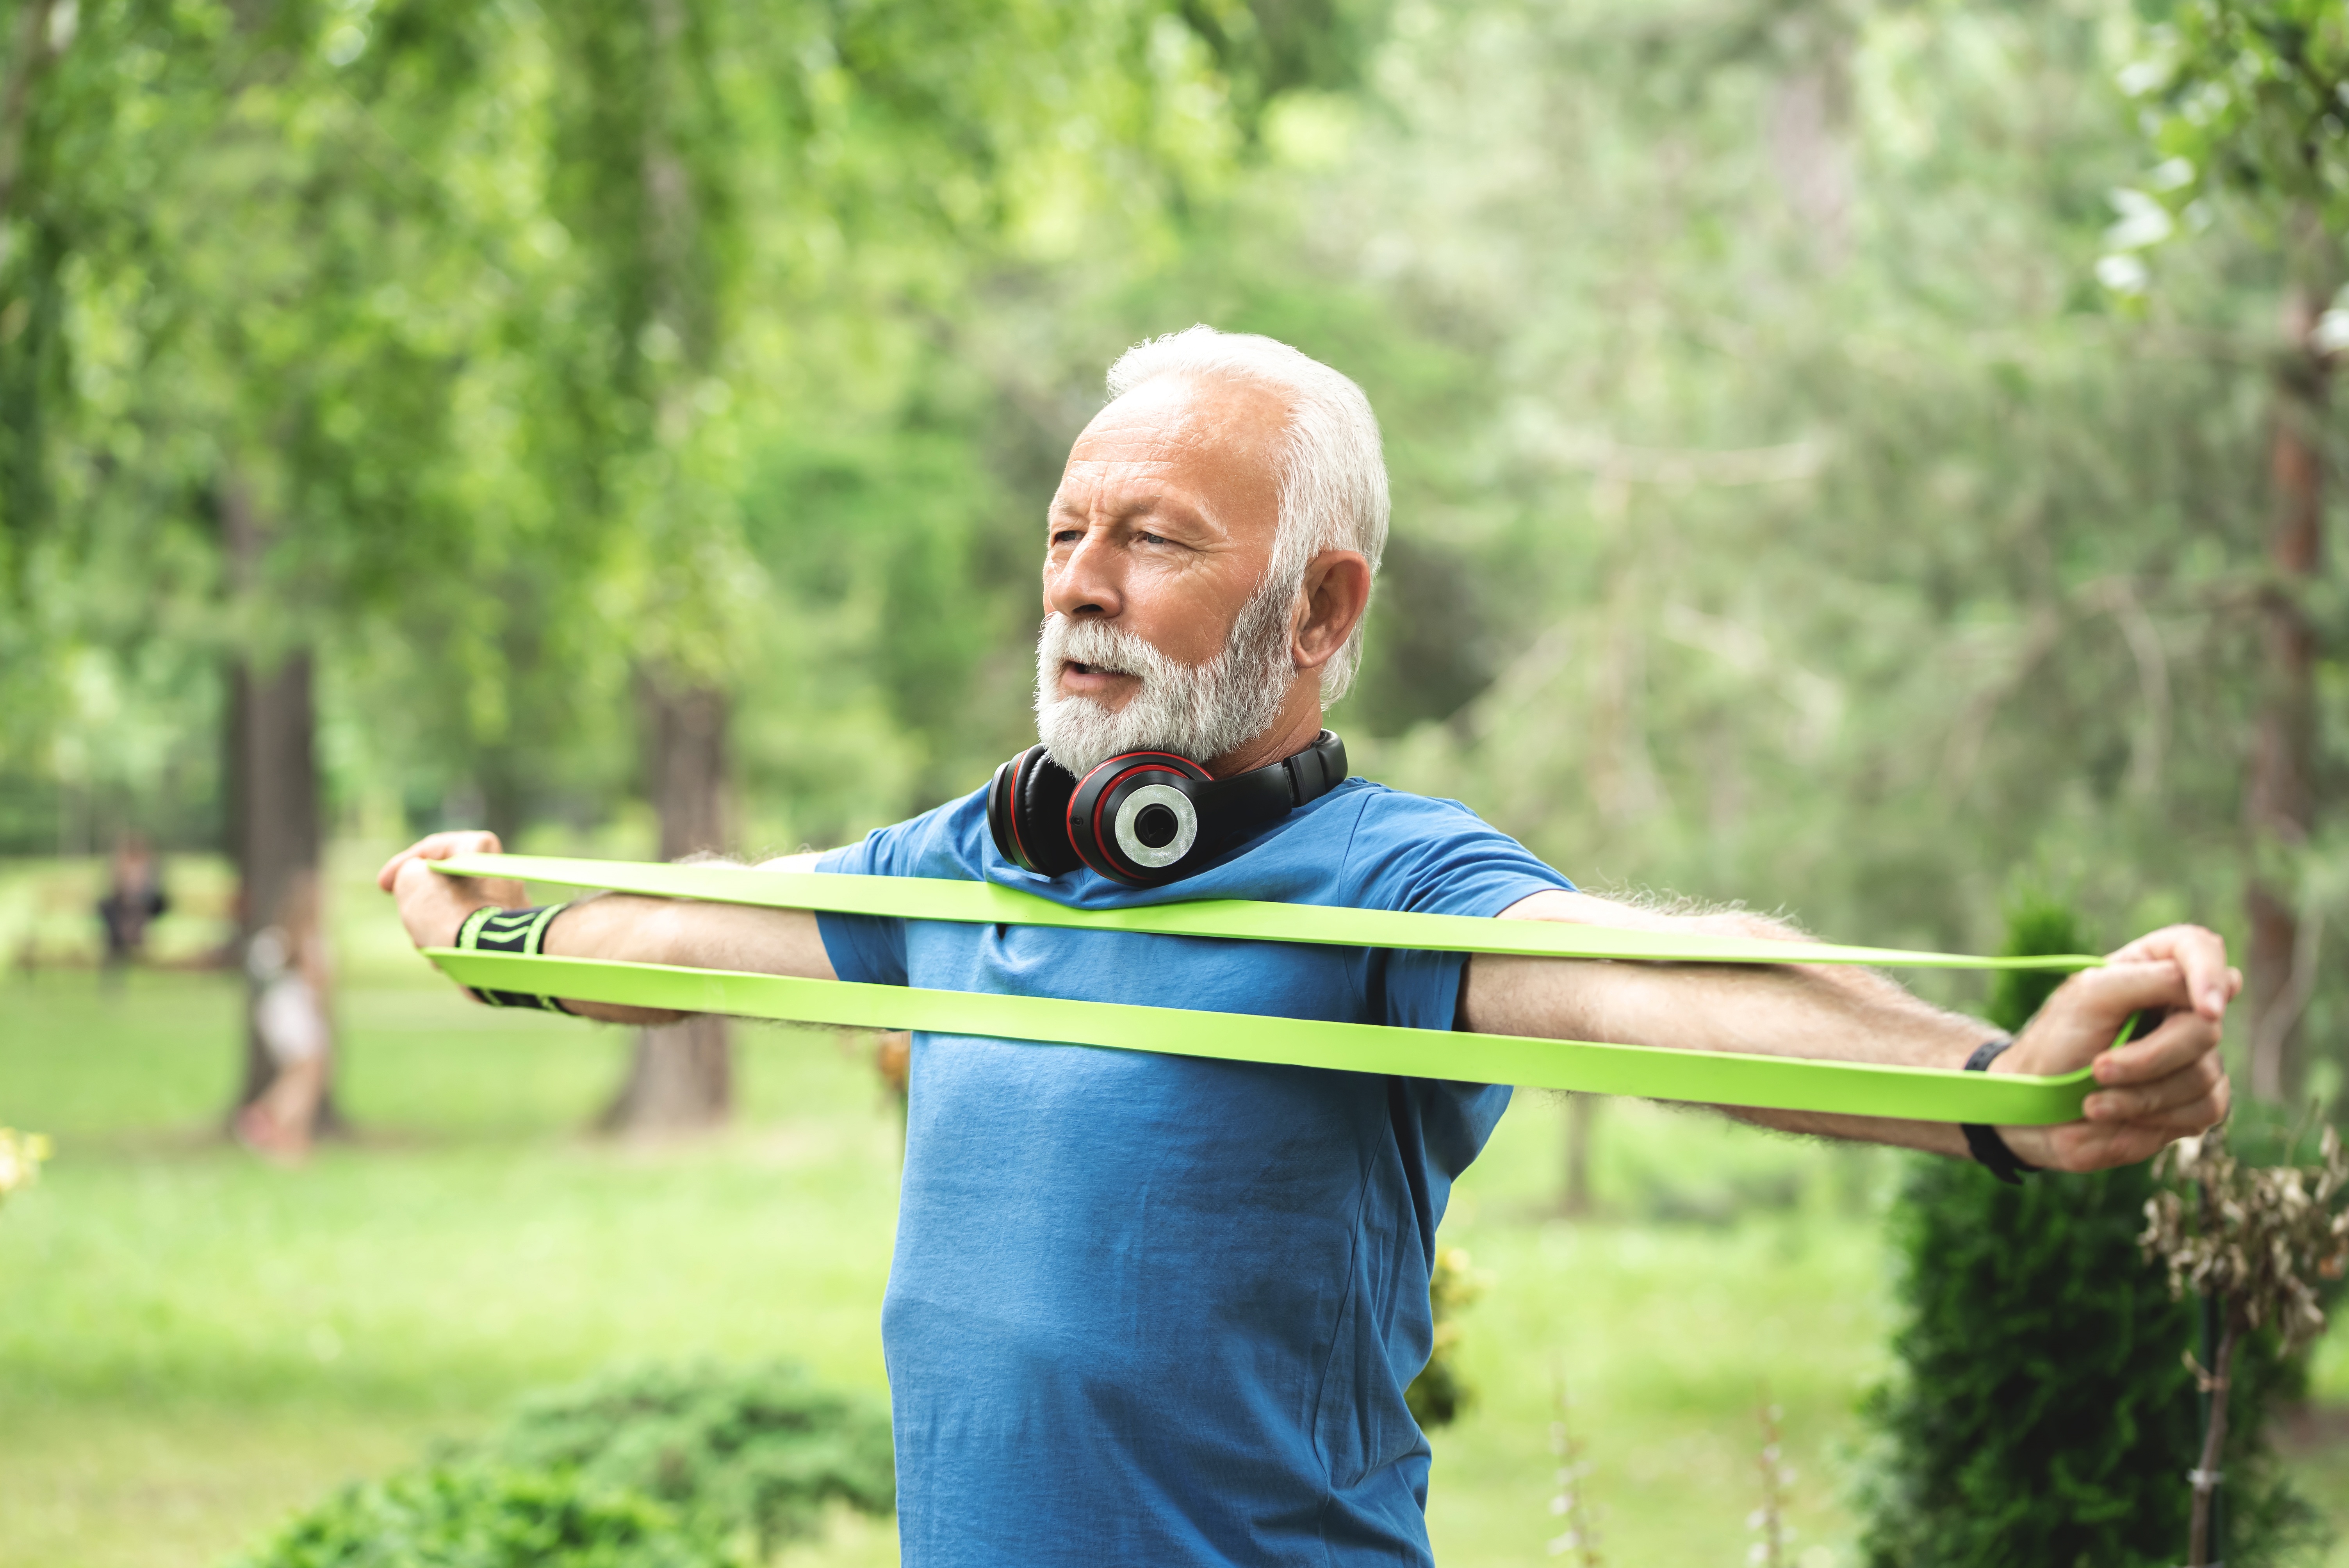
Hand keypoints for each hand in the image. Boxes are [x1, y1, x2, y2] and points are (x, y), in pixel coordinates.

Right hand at [376, 831, 527, 952]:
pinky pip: (470, 929)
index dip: (401, 865)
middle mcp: (501, 871)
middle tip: (408, 915)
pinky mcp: (508, 932)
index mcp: (480, 848)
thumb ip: (409, 872)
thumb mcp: (411, 880)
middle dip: (422, 902)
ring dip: (435, 924)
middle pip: (445, 883)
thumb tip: (418, 881)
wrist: (484, 955)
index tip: (383, 885)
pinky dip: (453, 938)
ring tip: (425, 941)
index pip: (432, 850)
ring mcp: (509, 902)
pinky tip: (442, 955)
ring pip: (456, 909)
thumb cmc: (447, 912)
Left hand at [1993, 924, 2238, 1172]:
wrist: (2034, 1112)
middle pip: (2206, 1027)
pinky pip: (2205, 1109)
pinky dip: (2154, 1118)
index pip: (2200, 949)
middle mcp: (2181, 1009)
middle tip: (2098, 1070)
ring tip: (2093, 1102)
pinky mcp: (2196, 1100)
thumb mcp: (2088, 999)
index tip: (2206, 1010)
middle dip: (2149, 1057)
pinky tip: (2114, 1117)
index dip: (2209, 975)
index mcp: (2152, 969)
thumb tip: (2224, 983)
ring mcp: (2194, 1056)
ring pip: (2204, 1074)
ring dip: (2142, 1095)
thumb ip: (2148, 979)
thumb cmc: (2056, 1045)